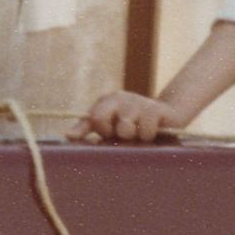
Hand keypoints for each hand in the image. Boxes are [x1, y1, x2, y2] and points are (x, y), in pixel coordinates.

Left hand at [69, 91, 184, 143]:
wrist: (167, 118)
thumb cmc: (133, 125)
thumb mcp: (108, 125)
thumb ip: (86, 128)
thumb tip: (67, 135)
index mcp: (107, 100)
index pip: (94, 117)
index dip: (102, 130)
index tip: (112, 134)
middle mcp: (121, 97)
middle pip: (102, 119)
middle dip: (114, 133)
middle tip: (126, 135)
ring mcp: (138, 102)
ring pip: (125, 128)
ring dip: (134, 137)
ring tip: (140, 134)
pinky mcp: (156, 108)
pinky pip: (146, 129)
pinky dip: (148, 135)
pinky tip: (153, 132)